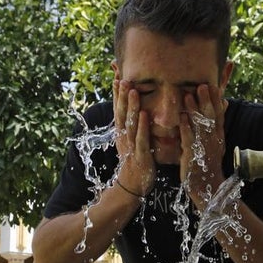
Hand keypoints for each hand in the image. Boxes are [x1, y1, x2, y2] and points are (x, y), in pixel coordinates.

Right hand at [113, 79, 154, 195]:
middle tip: (122, 77)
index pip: (118, 109)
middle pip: (121, 113)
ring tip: (132, 90)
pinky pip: (141, 139)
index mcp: (121, 132)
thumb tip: (132, 109)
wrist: (131, 185)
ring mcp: (131, 145)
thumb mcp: (128, 140)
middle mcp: (123, 136)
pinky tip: (146, 115)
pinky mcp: (141, 155)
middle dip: (122, 95)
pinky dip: (143, 127)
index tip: (116, 76)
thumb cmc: (133, 161)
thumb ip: (130, 124)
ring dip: (132, 106)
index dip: (117, 93)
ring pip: (130, 123)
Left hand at [179, 83, 226, 208]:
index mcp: (218, 135)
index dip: (216, 99)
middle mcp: (213, 139)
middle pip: (211, 116)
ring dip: (194, 110)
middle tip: (202, 85)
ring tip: (188, 95)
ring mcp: (204, 147)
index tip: (213, 84)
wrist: (207, 186)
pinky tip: (182, 118)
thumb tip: (224, 104)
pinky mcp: (194, 155)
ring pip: (200, 125)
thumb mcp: (216, 142)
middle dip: (207, 100)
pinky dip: (186, 128)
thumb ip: (217, 123)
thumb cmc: (208, 163)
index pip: (218, 114)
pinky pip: (190, 139)